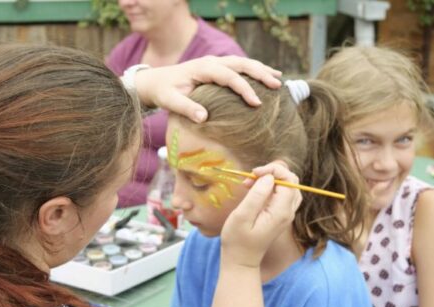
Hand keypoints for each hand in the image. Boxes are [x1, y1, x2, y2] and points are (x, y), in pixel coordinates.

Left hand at [134, 55, 281, 122]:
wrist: (155, 81)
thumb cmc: (163, 92)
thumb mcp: (170, 101)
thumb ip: (186, 108)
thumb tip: (204, 118)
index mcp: (203, 68)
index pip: (229, 76)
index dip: (244, 88)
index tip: (256, 103)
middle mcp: (212, 62)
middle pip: (241, 64)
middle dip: (260, 74)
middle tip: (277, 86)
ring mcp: (215, 63)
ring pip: (243, 62)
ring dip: (261, 70)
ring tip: (278, 79)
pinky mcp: (217, 68)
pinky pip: (239, 67)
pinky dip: (254, 70)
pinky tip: (266, 76)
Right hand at [220, 161, 301, 267]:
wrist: (241, 260)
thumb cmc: (237, 240)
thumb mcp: (242, 216)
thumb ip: (257, 196)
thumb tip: (268, 177)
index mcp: (281, 211)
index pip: (289, 179)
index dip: (273, 170)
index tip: (253, 173)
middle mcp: (288, 212)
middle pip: (291, 180)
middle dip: (271, 173)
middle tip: (249, 179)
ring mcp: (286, 214)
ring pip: (288, 186)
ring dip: (270, 180)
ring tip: (249, 185)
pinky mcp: (280, 215)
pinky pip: (282, 195)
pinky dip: (269, 188)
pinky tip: (254, 192)